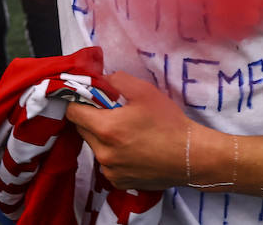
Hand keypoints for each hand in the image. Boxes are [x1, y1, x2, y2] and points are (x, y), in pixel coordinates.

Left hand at [66, 71, 189, 190]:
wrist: (190, 156)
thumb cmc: (168, 122)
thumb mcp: (144, 91)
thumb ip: (116, 80)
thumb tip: (100, 80)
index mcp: (106, 128)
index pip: (72, 112)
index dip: (78, 101)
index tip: (89, 97)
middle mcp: (103, 153)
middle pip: (81, 130)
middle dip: (91, 118)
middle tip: (111, 112)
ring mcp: (110, 171)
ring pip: (94, 147)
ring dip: (101, 137)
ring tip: (125, 132)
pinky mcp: (118, 183)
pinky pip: (106, 163)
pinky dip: (112, 154)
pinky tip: (131, 149)